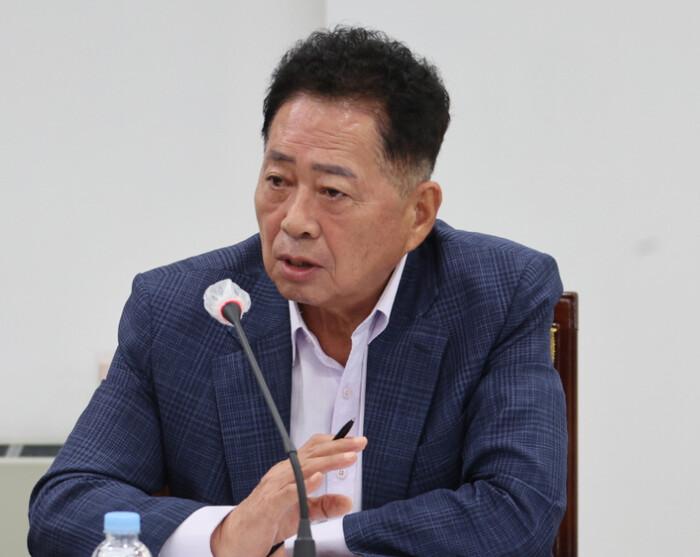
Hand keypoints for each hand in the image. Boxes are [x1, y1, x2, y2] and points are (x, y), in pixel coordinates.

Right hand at [211, 433, 366, 556]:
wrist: (237, 538)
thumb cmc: (268, 520)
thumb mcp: (302, 512)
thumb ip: (324, 505)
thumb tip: (347, 500)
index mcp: (290, 472)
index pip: (314, 449)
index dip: (334, 442)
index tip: (355, 440)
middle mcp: (283, 473)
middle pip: (313, 454)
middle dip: (339, 446)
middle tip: (359, 443)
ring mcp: (275, 487)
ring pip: (304, 468)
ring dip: (328, 461)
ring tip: (349, 457)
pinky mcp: (269, 505)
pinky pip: (288, 492)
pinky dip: (304, 484)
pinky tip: (318, 478)